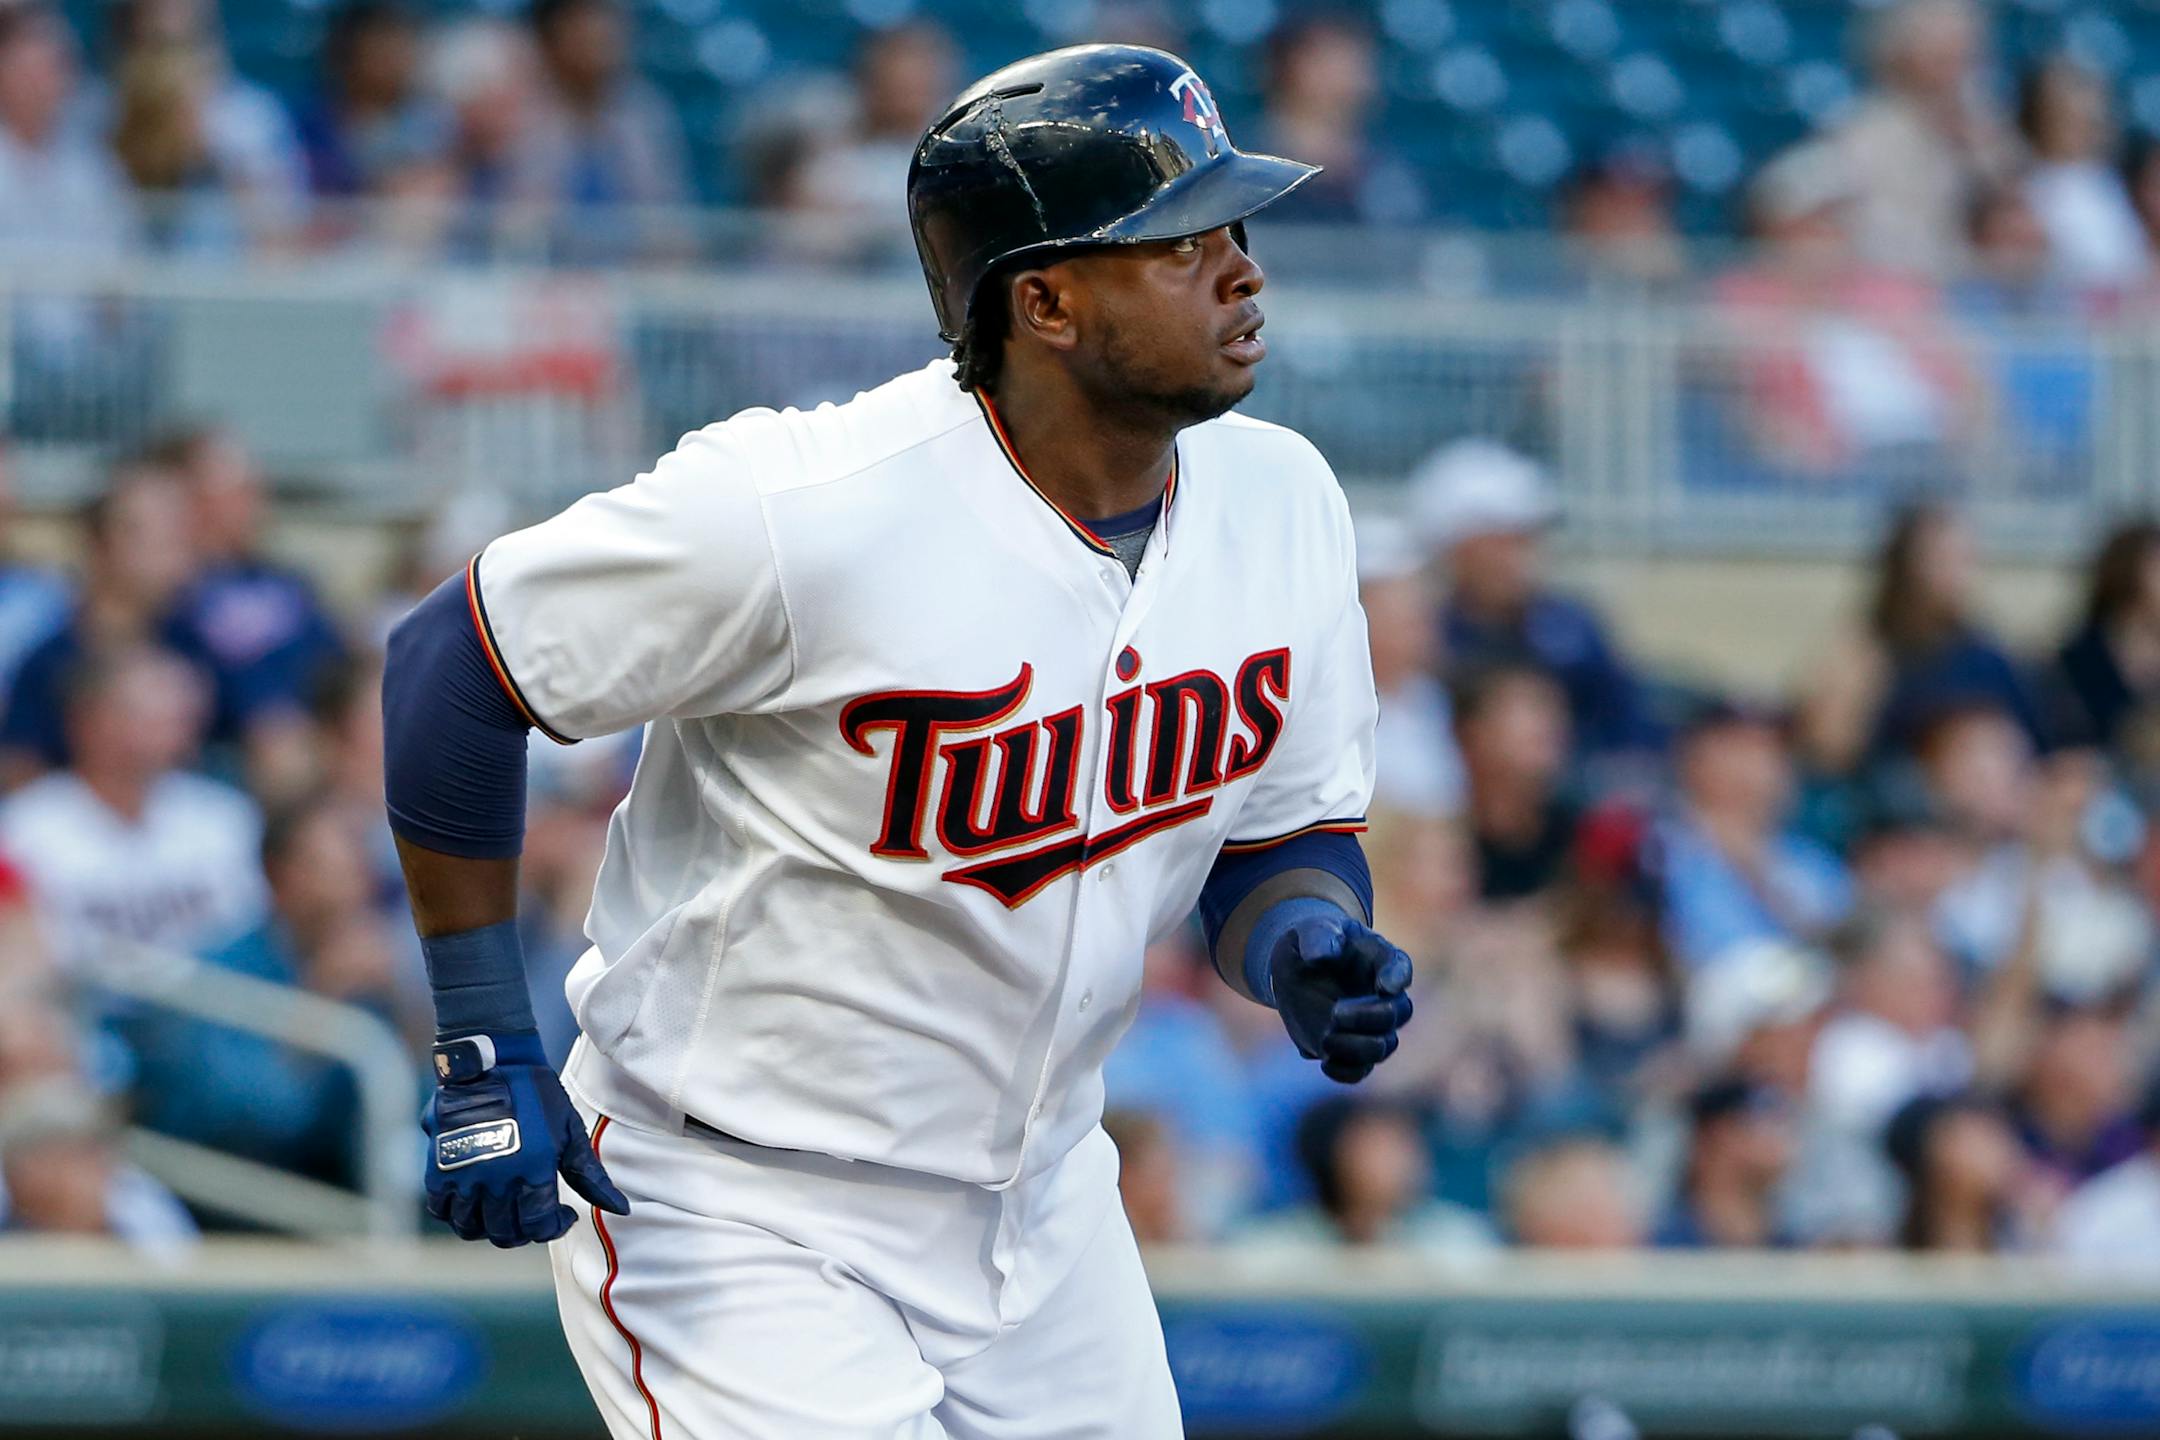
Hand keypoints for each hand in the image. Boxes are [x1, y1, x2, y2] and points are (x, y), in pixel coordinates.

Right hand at [422, 1032, 628, 1246]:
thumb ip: (592, 1176)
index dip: (553, 1228)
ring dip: (488, 1228)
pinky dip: (456, 1213)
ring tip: (502, 1211)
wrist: (491, 1061)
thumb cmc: (536, 1094)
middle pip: (505, 1233)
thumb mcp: (570, 1132)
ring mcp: (465, 1175)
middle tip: (531, 1215)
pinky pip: (440, 1209)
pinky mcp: (438, 1167)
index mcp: (534, 1169)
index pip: (539, 1226)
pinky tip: (474, 1201)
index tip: (560, 1215)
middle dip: (523, 1232)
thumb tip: (620, 1209)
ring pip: (470, 1227)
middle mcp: (497, 1178)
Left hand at [1267, 910, 1413, 1083]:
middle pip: (1398, 1014)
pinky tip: (1324, 1062)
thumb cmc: (1312, 940)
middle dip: (1370, 1018)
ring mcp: (1369, 1025)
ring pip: (1382, 1047)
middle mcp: (1383, 994)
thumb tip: (1325, 953)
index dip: (1398, 977)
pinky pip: (1360, 1071)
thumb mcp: (1310, 929)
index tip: (1385, 984)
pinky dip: (1346, 1072)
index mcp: (1380, 957)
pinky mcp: (1350, 1048)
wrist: (1298, 966)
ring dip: (1357, 1048)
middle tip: (1335, 1013)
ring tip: (1326, 1039)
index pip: (1399, 967)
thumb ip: (1320, 935)